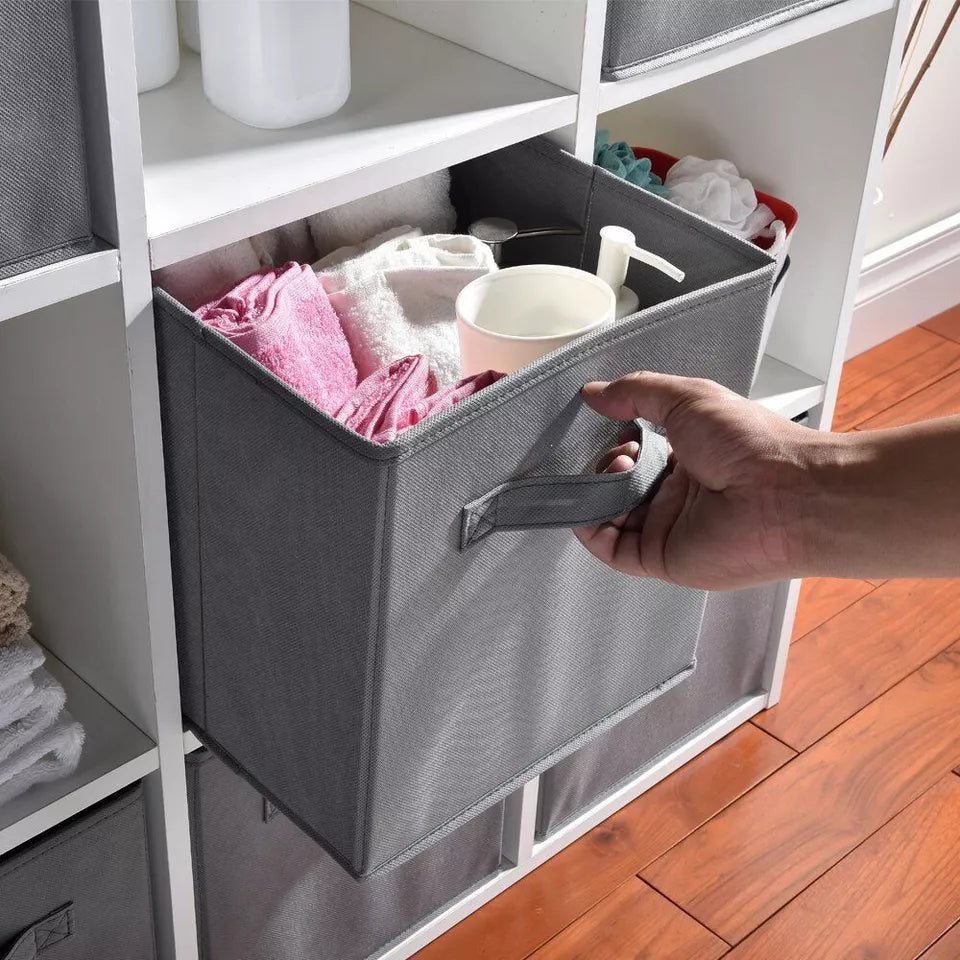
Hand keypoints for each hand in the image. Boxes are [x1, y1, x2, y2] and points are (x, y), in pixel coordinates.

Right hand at [574, 372, 824, 589]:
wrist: (785, 494)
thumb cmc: (750, 443)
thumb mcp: (688, 398)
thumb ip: (638, 392)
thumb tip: (595, 392)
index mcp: (689, 457)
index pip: (638, 453)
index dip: (621, 441)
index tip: (618, 428)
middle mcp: (678, 494)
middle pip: (620, 484)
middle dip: (608, 465)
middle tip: (624, 455)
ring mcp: (669, 527)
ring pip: (611, 516)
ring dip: (598, 494)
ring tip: (617, 473)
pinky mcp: (662, 557)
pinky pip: (613, 550)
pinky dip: (591, 533)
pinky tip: (588, 511)